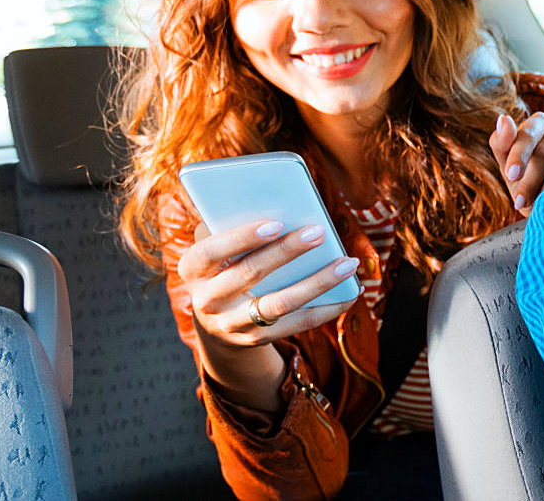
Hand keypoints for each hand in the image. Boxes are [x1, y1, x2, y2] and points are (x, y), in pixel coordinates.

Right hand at [178, 219, 359, 348]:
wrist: (216, 321)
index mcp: (192, 269)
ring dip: (318, 282)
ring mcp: (232, 323)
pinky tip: (351, 291)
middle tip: (319, 232)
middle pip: (250, 274)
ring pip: (280, 303)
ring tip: (347, 263)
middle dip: (287, 251)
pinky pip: (297, 324)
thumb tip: (277, 203)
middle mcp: (208, 299)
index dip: (242, 237)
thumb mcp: (217, 247)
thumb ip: (233, 225)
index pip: (211, 251)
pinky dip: (328, 307)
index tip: (276, 222)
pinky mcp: (257, 339)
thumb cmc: (224, 265)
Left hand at [491, 109, 543, 212]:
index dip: (518, 155)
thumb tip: (503, 119)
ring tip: (536, 205)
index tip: (512, 175)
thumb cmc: (527, 179)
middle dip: (530, 178)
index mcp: (538, 124)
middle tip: (520, 199)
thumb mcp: (509, 165)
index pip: (526, 135)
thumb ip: (501, 143)